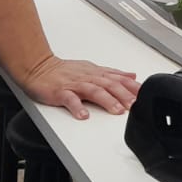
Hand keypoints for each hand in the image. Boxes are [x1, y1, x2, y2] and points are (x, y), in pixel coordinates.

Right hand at [17, 55, 139, 119]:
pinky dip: (77, 107)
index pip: (118, 79)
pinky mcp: (60, 92)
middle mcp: (87, 77)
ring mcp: (74, 84)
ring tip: (116, 110)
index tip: (144, 94)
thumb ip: (112, 73)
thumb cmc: (64, 70)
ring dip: (106, 100)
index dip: (131, 86)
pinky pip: (69, 99)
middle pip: (109, 85)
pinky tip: (83, 115)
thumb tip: (131, 76)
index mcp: (96, 73)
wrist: (38, 67)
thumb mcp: (92, 68)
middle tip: (134, 104)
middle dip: (123, 94)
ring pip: (93, 91)